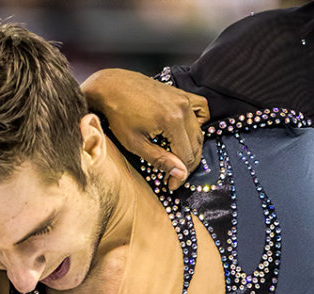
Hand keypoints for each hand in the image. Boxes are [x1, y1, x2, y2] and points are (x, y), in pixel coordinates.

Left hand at [81, 69, 208, 189]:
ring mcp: (184, 98)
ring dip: (191, 149)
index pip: (187, 156)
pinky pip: (201, 110)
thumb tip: (181, 174)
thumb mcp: (136, 144)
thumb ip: (160, 160)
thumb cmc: (119, 116)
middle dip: (186, 165)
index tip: (172, 186)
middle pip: (196, 145)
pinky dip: (198, 123)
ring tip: (176, 160)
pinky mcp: (182, 94)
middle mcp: (183, 108)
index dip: (181, 175)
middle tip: (174, 178)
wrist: (113, 87)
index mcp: (173, 121)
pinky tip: (185, 134)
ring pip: (198, 131)